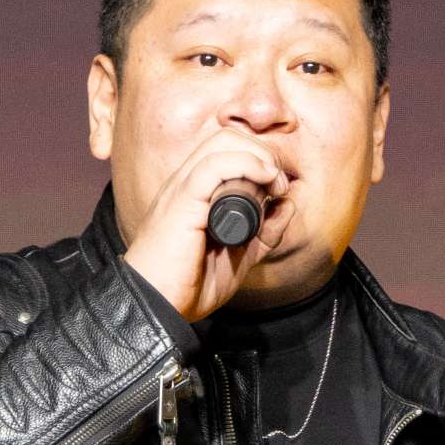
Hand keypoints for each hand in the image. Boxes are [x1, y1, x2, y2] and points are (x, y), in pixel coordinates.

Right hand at [119, 132, 286, 324]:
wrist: (156, 308)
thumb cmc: (189, 285)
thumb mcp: (241, 255)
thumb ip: (264, 231)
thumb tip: (288, 204)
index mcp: (195, 191)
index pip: (227, 148)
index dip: (260, 157)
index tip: (279, 187)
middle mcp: (186, 183)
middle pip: (228, 137)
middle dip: (263, 152)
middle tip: (279, 184)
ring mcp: (181, 189)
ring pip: (222, 142)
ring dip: (259, 156)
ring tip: (274, 184)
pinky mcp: (181, 202)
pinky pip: (213, 166)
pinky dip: (246, 164)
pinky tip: (264, 179)